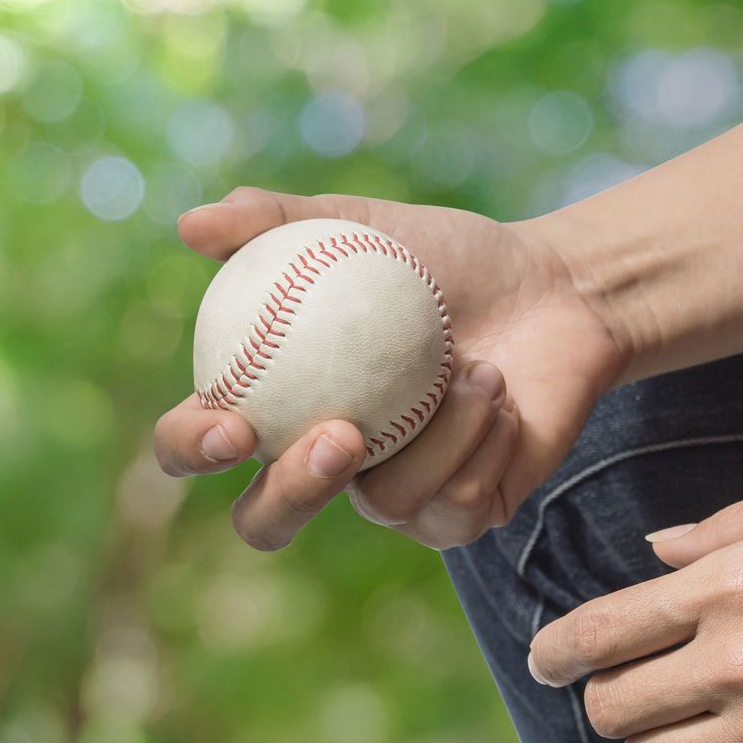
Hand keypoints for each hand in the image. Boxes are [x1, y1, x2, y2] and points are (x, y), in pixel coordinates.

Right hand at [153, 188, 625, 549]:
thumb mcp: (362, 225)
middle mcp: (324, 462)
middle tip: (340, 436)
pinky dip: (484, 441)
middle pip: (265, 522)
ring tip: (478, 367)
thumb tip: (191, 224)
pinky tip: (505, 399)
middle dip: (289, 496)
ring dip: (440, 432)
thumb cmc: (448, 259)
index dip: (193, 449)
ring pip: (383, 502)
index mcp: (277, 402)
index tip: (231, 423)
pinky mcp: (458, 515)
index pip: (200, 443)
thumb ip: (276, 220)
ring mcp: (392, 496)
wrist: (552, 289)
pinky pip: (454, 505)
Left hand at [527, 469, 742, 742]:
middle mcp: (739, 667)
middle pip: (612, 707)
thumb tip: (655, 551)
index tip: (549, 658)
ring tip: (684, 718)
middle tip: (628, 684)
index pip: (602, 631)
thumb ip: (728, 524)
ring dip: (654, 740)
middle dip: (605, 695)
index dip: (558, 649)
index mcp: (736, 587)